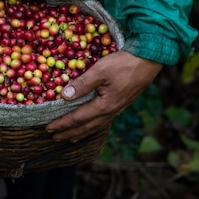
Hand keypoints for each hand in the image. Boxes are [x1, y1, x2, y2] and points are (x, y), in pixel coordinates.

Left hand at [45, 50, 162, 140]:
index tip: (48, 128)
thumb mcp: (100, 71)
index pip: (78, 118)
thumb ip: (82, 84)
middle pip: (86, 127)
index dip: (62, 124)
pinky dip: (92, 126)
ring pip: (95, 126)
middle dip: (69, 133)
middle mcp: (111, 112)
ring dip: (80, 132)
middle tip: (54, 137)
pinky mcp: (121, 103)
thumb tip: (64, 97)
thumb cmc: (124, 64)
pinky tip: (90, 125)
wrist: (149, 60)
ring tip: (69, 137)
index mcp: (104, 106)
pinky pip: (103, 120)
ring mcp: (117, 109)